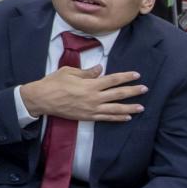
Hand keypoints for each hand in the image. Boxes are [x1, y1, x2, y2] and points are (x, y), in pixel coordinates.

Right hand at [21, 65, 146, 122]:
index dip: (126, 77)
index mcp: (90, 84)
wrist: (41, 99)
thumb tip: (101, 69)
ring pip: (115, 108)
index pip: (113, 79)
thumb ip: (87, 72)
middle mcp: (94, 97)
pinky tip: (126, 117)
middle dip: (133, 91)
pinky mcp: (87, 116)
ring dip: (130, 107)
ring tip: (141, 107)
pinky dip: (117, 118)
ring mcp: (91, 109)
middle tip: (145, 89)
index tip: (137, 75)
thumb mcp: (69, 72)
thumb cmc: (53, 83)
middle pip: (118, 94)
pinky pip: (106, 118)